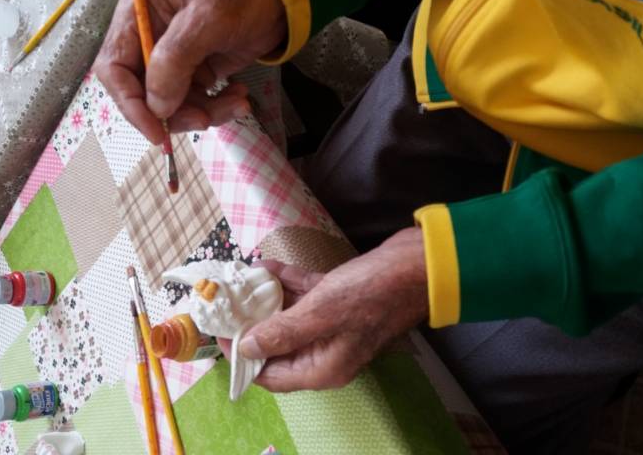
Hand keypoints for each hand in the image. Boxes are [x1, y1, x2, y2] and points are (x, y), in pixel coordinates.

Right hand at [93, 0, 286, 143]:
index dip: (131, 102)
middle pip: (145, 91)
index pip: (115, 66)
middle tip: (203, 119)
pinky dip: (219, 106)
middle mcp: (153, 38)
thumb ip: (176, 61)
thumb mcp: (207, 18)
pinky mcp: (202, 68)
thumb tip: (158, 106)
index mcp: (139, 14)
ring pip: (175, 101)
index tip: (155, 130)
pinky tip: (240, 96)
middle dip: (174, 112)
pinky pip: (200, 99)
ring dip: (204, 112)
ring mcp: (178, 56)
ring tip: (235, 105)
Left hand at [219, 228, 428, 391]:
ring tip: (242, 282)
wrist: (419, 265)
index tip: (222, 335)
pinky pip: (307, 296)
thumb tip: (247, 349)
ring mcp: (335, 325)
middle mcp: (327, 351)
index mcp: (323, 367)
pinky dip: (288, 283)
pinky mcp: (341, 300)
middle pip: (279, 346)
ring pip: (292, 318)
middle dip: (254, 325)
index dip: (245, 360)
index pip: (273, 376)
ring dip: (268, 300)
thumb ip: (281, 333)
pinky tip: (267, 266)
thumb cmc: (372, 293)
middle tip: (228, 304)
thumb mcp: (320, 314)